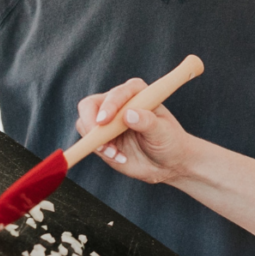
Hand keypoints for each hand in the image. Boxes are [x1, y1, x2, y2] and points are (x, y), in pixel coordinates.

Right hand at [75, 79, 197, 184]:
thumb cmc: (170, 141)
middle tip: (99, 142)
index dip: (108, 106)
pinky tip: (119, 157)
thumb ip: (147, 122)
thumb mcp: (163, 132)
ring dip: (96, 142)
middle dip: (90, 123)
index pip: (116, 94)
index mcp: (136, 93)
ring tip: (115, 154)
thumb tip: (128, 114)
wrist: (168, 162)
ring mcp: (108, 120)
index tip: (104, 121)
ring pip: (84, 124)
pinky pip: (89, 142)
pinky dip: (100, 151)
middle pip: (90, 105)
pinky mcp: (102, 137)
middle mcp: (118, 102)